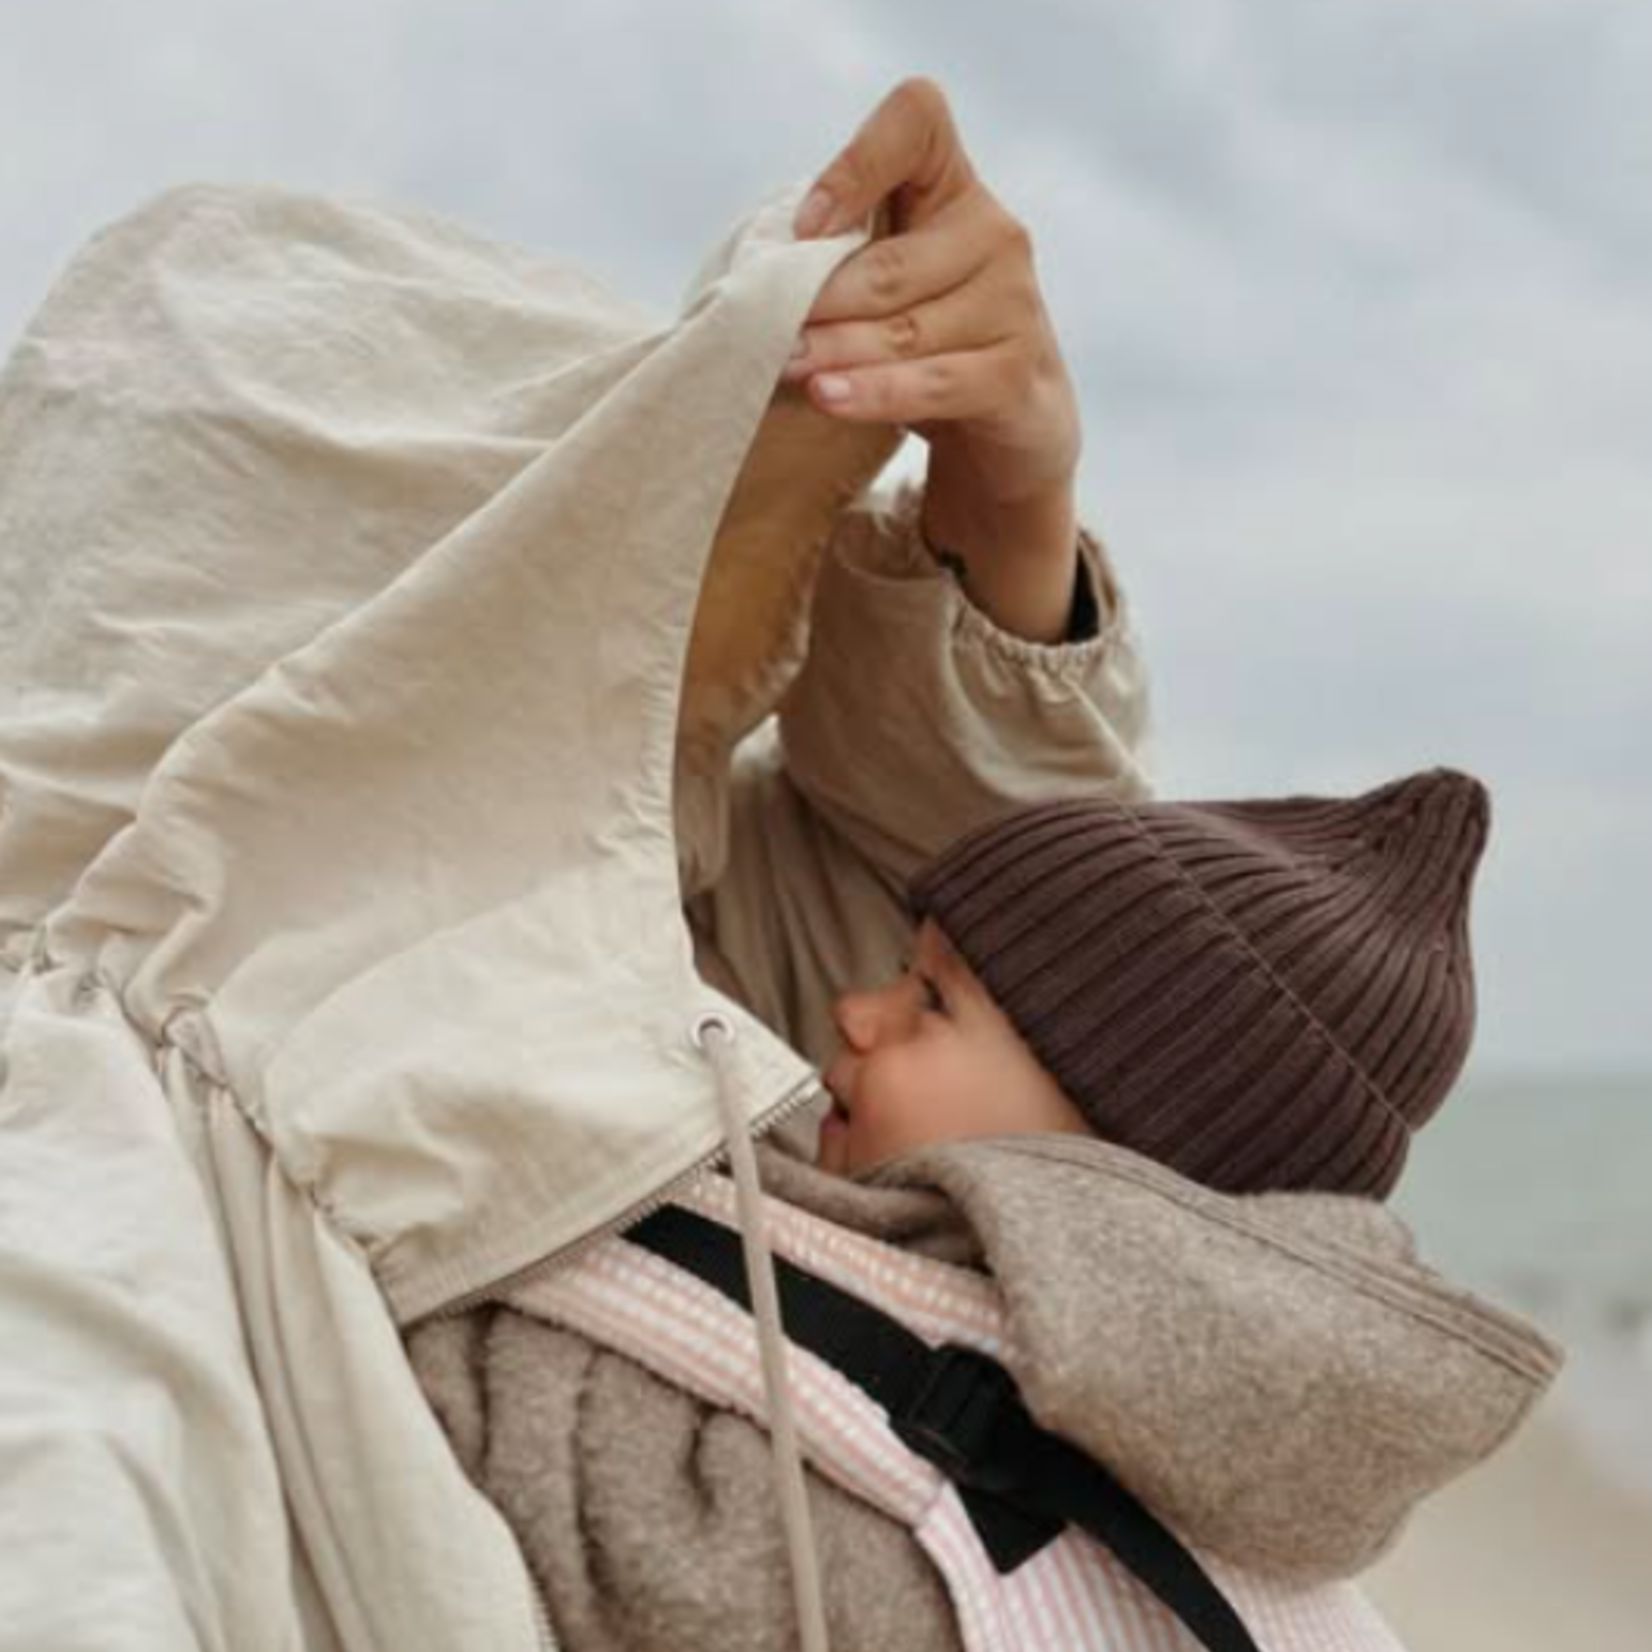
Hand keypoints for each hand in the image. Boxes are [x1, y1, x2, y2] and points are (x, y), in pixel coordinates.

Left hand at [786, 78, 1084, 639]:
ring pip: (904, 330)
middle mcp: (994, 235)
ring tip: (780, 365)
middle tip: (762, 327)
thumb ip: (841, 261)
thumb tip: (759, 281)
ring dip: (834, 350)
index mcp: (954, 190)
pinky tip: (827, 395)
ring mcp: (1013, 305)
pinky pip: (931, 383)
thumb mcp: (885, 285)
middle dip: (817, 300)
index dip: (857, 163)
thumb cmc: (925, 342)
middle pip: (889, 263)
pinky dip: (872, 391)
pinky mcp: (1016, 375)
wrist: (1004, 429)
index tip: (806, 228)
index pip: (918, 123)